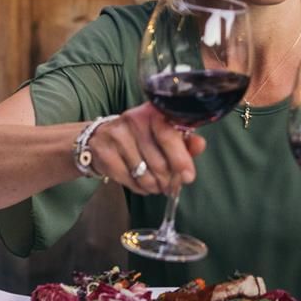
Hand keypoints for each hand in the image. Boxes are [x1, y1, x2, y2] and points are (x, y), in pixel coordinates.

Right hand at [86, 105, 206, 195]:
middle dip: (169, 180)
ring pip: (144, 176)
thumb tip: (200, 145)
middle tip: (171, 186)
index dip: (181, 159)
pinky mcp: (104, 153)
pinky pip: (129, 181)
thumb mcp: (163, 132)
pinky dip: (139, 188)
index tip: (188, 177)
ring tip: (157, 185)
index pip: (168, 136)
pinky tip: (141, 182)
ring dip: (155, 186)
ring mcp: (116, 137)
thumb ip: (184, 139)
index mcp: (152, 112)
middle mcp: (133, 120)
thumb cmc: (140, 135)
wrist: (100, 137)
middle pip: (158, 162)